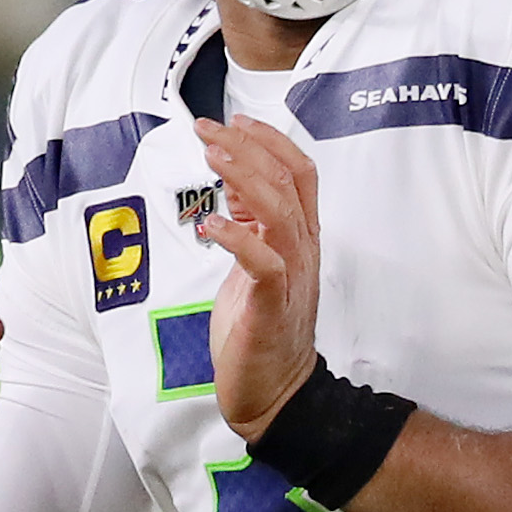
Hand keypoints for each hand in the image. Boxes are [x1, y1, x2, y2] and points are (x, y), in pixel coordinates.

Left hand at [193, 117, 320, 443]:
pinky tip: (212, 222)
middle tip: (208, 128)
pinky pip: (263, 263)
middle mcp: (303, 250)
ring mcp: (292, 277)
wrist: (275, 391)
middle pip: (288, 182)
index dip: (270, 140)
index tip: (235, 121)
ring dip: (244, 178)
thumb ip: (252, 223)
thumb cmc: (261, 327)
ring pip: (279, 212)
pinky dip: (238, 238)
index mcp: (302, 237)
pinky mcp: (272, 306)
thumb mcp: (255, 262)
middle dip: (247, 147)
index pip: (299, 172)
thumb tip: (236, 182)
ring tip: (211, 156)